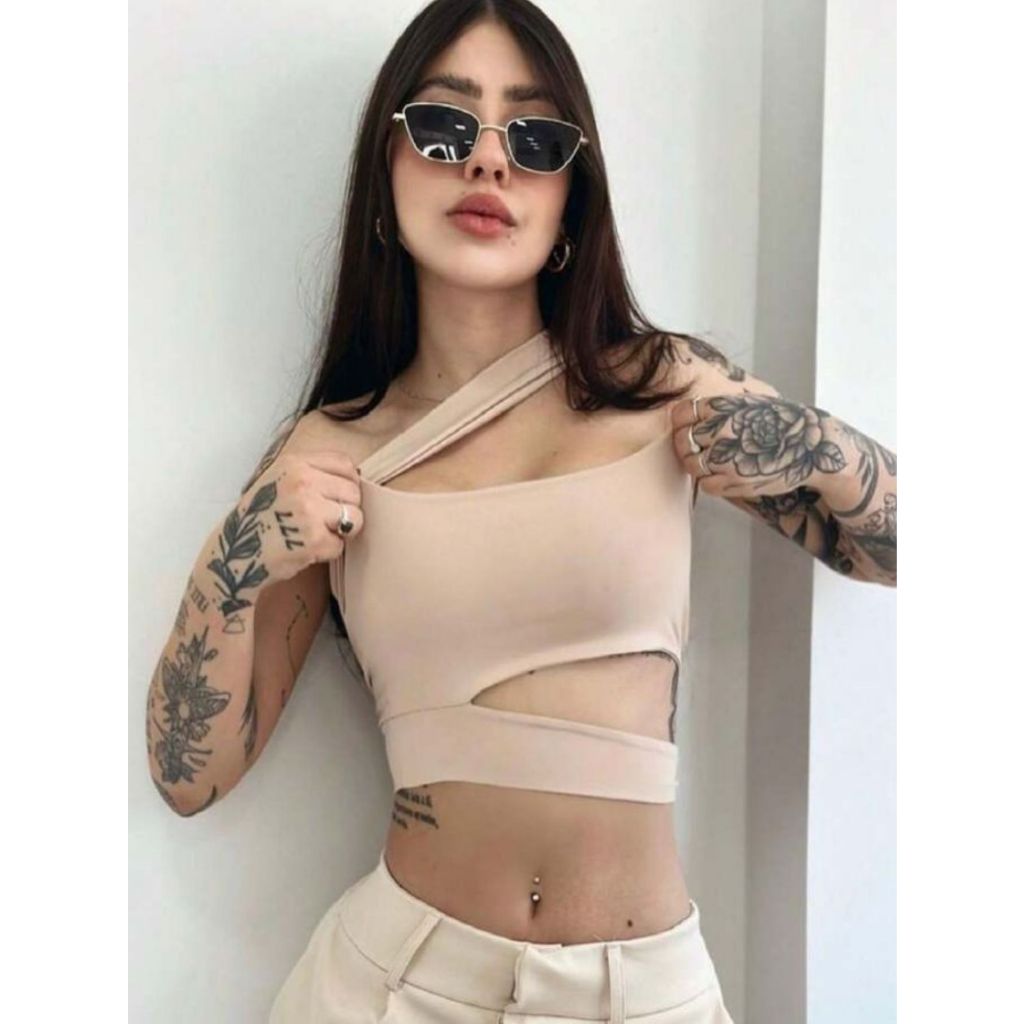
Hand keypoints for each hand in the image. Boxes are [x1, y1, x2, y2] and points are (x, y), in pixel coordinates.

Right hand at [220, 451, 363, 599]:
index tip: (337, 496)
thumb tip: (355, 476)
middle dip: (345, 509)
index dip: (348, 483)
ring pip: (355, 518)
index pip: (345, 464)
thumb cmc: (260, 518)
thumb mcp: (278, 479)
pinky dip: (328, 551)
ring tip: (318, 533)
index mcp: (294, 463)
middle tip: (324, 520)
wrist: (234, 553)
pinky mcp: (314, 540)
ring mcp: (309, 511)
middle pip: (354, 492)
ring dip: (342, 531)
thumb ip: (312, 472)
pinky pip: (341, 544)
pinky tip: (308, 548)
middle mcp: (302, 482)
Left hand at [670, 393, 845, 499]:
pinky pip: (705, 485)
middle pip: (682, 440)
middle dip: (685, 445)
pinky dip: (710, 482)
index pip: (681, 413)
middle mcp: (721, 431)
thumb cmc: (780, 422)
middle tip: (695, 448)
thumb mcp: (749, 402)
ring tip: (710, 462)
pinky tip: (722, 475)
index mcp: (722, 407)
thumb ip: (720, 408)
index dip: (680, 422)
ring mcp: (726, 458)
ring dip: (696, 465)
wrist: (810, 444)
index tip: (686, 427)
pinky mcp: (734, 481)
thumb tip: (688, 413)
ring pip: (691, 465)